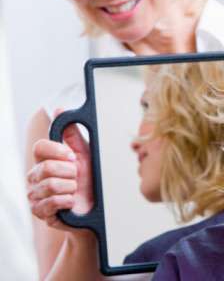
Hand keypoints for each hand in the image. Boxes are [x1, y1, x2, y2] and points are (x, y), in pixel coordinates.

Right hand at [27, 113, 93, 230]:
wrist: (92, 208)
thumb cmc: (87, 181)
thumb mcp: (84, 154)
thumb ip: (72, 134)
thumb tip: (60, 109)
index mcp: (44, 160)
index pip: (40, 147)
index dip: (58, 151)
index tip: (72, 157)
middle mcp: (35, 177)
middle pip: (46, 167)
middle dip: (69, 173)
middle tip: (76, 177)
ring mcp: (35, 195)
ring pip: (50, 185)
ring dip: (71, 188)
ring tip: (74, 190)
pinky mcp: (39, 211)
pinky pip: (51, 202)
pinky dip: (67, 201)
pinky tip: (71, 201)